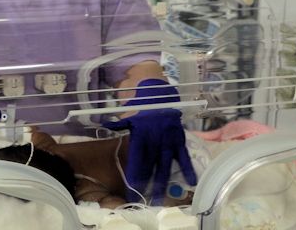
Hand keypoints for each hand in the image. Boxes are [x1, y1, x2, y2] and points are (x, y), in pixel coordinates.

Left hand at [103, 79, 196, 203]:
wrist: (162, 96)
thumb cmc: (144, 108)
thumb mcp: (130, 116)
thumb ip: (119, 125)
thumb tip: (104, 125)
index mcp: (141, 136)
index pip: (136, 160)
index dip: (134, 174)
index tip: (131, 188)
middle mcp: (154, 141)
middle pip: (150, 166)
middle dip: (147, 183)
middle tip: (144, 199)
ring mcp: (168, 141)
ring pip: (165, 164)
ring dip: (163, 181)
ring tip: (161, 198)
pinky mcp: (179, 140)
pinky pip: (184, 156)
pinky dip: (188, 168)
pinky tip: (191, 181)